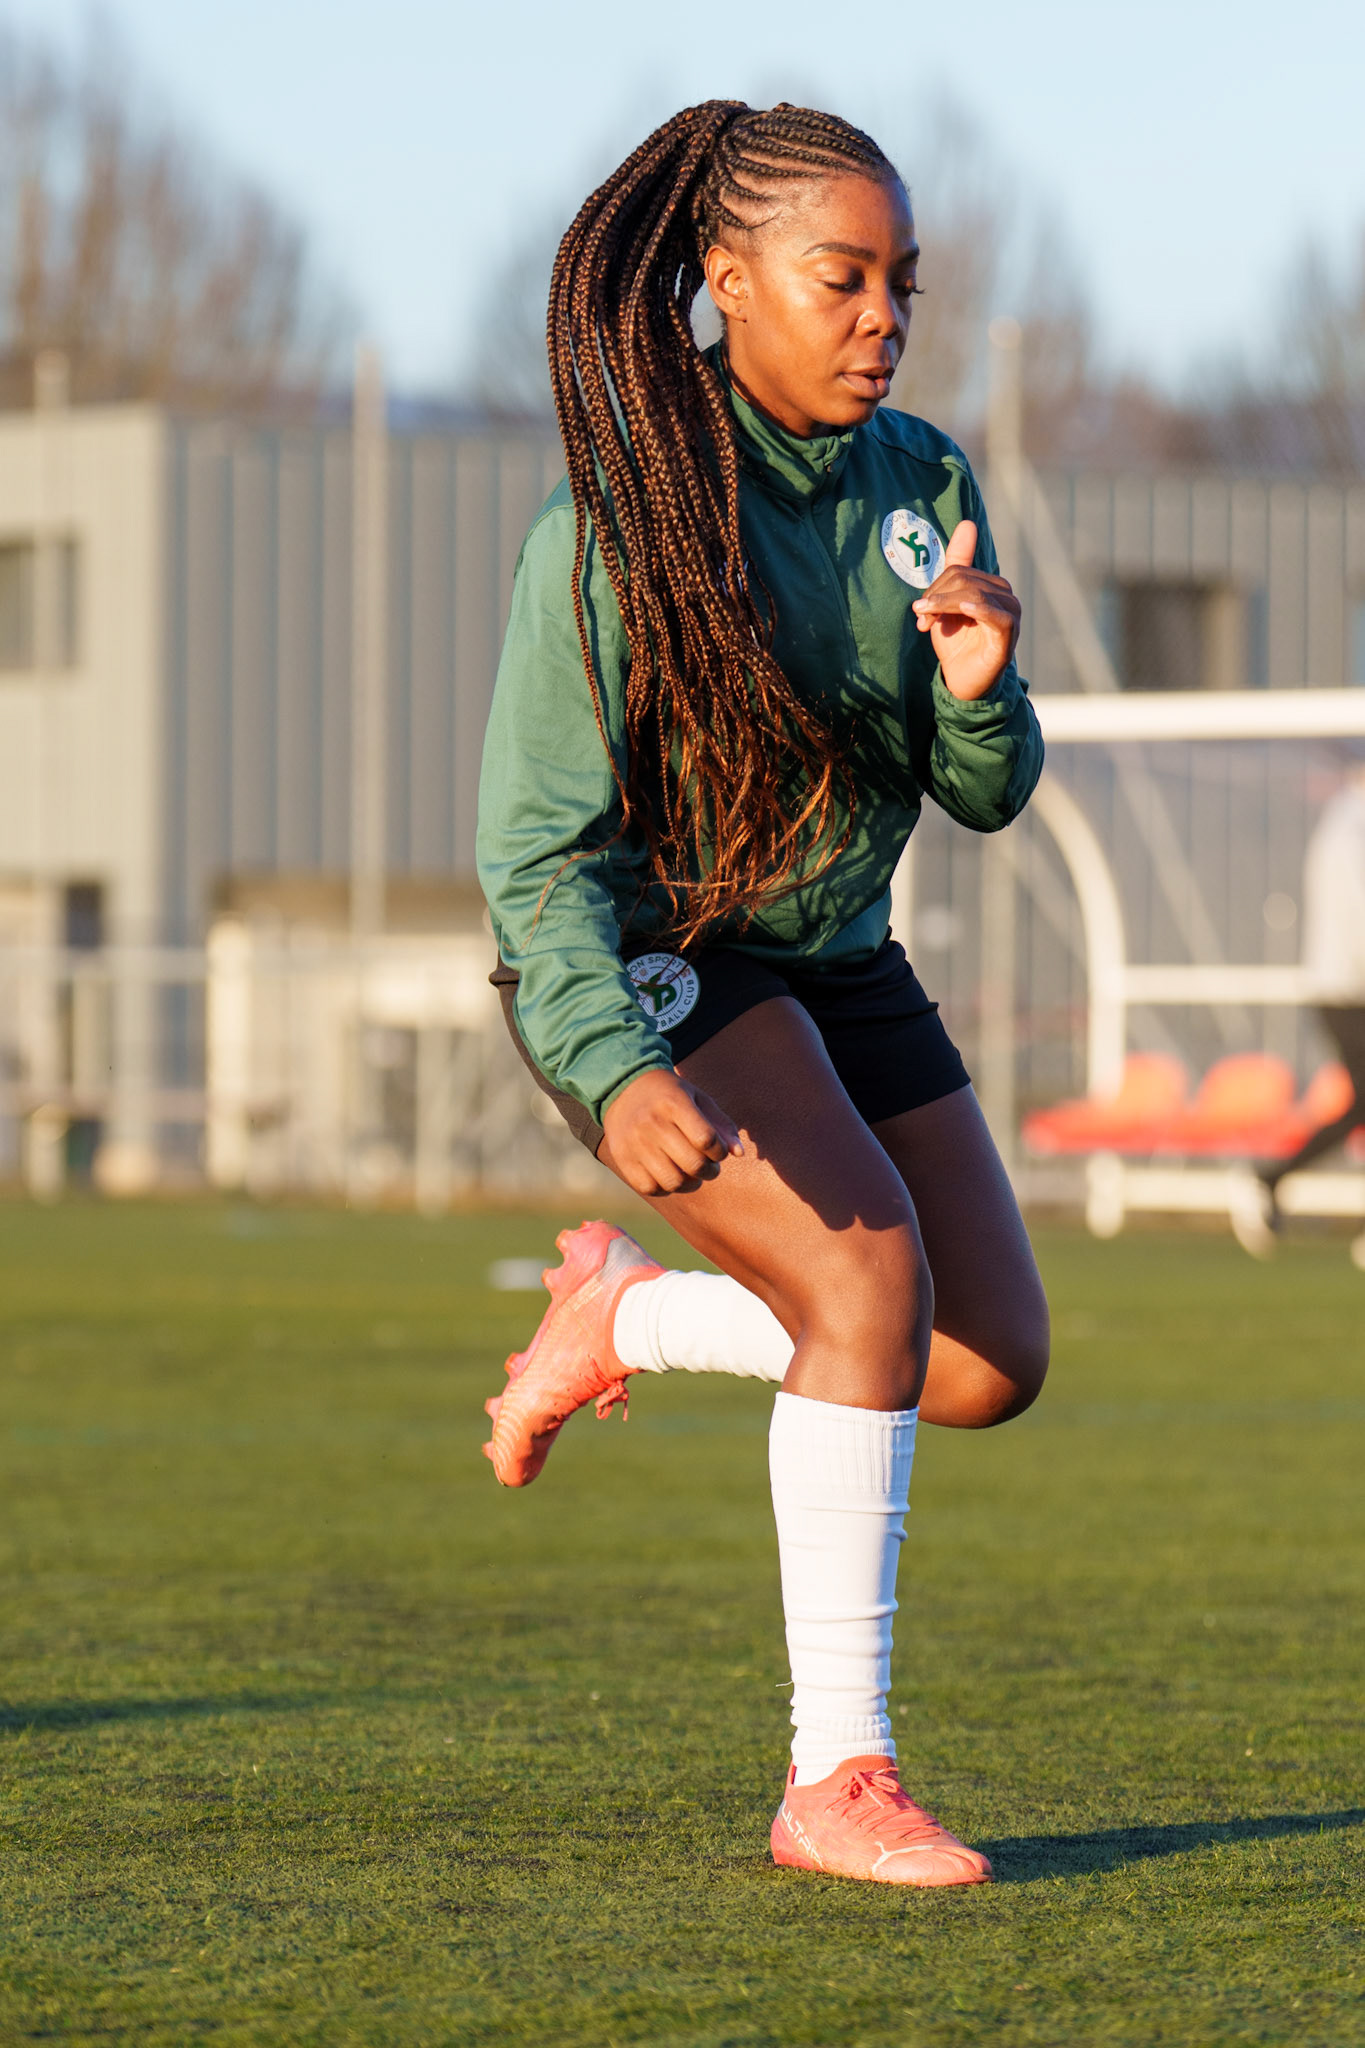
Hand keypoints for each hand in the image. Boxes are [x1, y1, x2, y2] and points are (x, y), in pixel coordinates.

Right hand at [601, 1068, 742, 1197]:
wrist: (623, 1087)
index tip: (719, 1152)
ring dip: (691, 1184)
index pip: (707, 1139)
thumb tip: (739, 1153)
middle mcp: (652, 1123)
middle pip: (693, 1164)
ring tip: (693, 1176)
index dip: (720, 1152)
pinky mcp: (622, 1158)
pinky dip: (666, 1189)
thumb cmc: (670, 1096)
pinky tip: (671, 1176)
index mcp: (674, 1103)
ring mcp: (634, 1143)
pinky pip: (650, 1188)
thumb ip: (722, 1124)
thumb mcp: (698, 1099)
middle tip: (710, 1168)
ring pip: (673, 1181)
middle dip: (711, 1172)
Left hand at [911, 518, 1020, 701]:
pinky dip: (981, 610)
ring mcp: (1010, 615)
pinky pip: (997, 616)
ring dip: (945, 606)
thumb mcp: (948, 603)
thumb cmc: (956, 642)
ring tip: (926, 622)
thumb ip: (954, 567)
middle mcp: (1005, 595)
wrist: (963, 682)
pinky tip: (966, 609)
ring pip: (975, 595)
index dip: (936, 587)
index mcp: (991, 585)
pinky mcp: (1008, 636)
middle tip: (920, 618)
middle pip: (965, 580)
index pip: (959, 570)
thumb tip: (968, 523)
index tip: (919, 610)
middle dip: (937, 598)